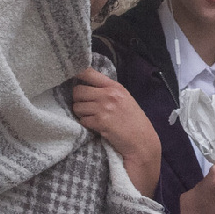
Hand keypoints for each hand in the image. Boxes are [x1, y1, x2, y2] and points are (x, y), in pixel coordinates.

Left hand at [72, 67, 160, 197]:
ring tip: (92, 118)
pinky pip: (82, 120)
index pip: (89, 72)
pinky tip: (95, 127)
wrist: (142, 141)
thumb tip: (87, 84)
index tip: (72, 78)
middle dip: (78, 100)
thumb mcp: (124, 98)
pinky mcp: (100, 122)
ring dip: (81, 114)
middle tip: (85, 106)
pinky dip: (86, 124)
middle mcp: (109, 94)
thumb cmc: (133, 121)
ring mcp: (104, 108)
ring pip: (77, 107)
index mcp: (115, 86)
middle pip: (78, 91)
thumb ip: (108, 90)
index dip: (77, 74)